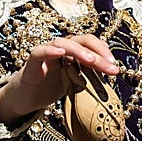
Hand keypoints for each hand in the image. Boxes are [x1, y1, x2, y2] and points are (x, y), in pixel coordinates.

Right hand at [0, 35, 120, 126]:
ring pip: (62, 43)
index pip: (90, 44)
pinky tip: (60, 53)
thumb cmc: (51, 87)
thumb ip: (90, 76)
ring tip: (91, 60)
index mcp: (73, 53)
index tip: (115, 66)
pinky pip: (39, 52)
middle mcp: (60, 49)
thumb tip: (111, 76)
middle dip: (97, 52)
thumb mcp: (76, 83)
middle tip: (110, 65)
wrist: (27, 99)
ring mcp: (45, 54)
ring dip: (78, 50)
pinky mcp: (31, 63)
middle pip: (80, 41)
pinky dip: (49, 50)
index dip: (103, 51)